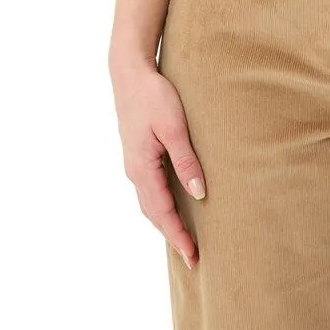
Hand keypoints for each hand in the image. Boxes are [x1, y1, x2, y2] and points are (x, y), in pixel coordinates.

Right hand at [111, 56, 205, 268]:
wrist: (130, 72)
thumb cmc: (154, 96)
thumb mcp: (174, 127)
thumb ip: (186, 160)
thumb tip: (199, 194)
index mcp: (142, 168)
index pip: (162, 212)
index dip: (178, 235)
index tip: (193, 256)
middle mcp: (135, 171)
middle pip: (153, 213)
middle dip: (172, 235)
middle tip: (193, 257)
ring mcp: (134, 163)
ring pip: (149, 202)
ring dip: (165, 222)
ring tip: (184, 238)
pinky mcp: (137, 154)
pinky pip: (149, 189)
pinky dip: (160, 205)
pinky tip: (173, 205)